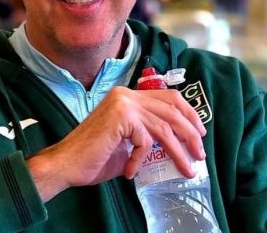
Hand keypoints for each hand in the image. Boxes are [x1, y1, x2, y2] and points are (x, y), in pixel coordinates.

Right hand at [27, 86, 205, 201]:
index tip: (199, 131)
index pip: (168, 96)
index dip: (188, 113)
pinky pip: (145, 141)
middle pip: (172, 109)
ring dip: (179, 151)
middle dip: (190, 132)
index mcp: (127, 96)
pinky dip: (141, 159)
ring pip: (164, 127)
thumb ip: (147, 134)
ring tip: (187, 168)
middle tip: (200, 153)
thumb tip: (177, 141)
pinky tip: (130, 171)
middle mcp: (126, 94)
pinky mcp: (120, 117)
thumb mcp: (127, 141)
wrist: (66, 164)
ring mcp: (122, 103)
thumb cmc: (94, 157)